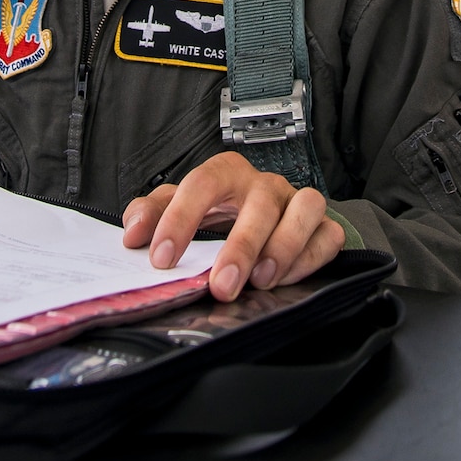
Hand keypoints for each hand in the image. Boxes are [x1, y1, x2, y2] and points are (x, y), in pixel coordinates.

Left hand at [121, 150, 344, 301]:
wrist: (265, 215)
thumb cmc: (219, 211)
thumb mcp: (180, 208)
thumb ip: (151, 213)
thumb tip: (132, 231)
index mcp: (225, 175)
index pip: (201, 184)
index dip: (180, 220)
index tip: (163, 258)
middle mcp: (264, 185)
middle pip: (258, 203)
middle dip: (240, 246)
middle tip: (221, 285)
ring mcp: (296, 202)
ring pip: (305, 207)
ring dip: (285, 245)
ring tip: (262, 280)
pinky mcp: (323, 225)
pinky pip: (328, 236)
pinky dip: (311, 257)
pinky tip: (287, 279)